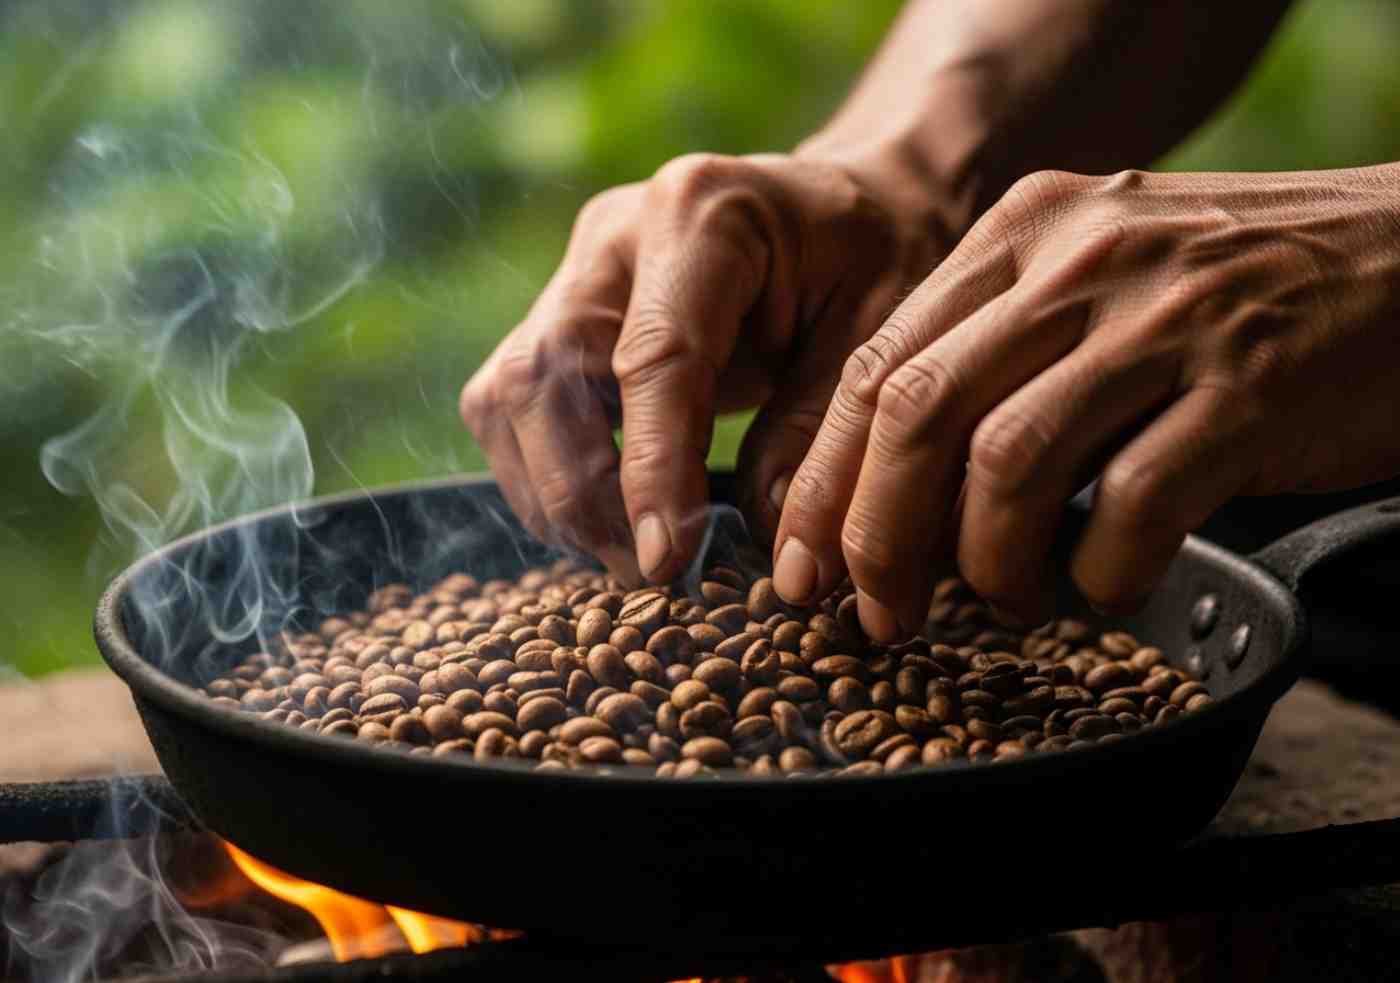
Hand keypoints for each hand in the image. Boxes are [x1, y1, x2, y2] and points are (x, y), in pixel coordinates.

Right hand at [460, 151, 947, 582]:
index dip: (649, 467)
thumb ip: (821, 432)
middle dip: (580, 491)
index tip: (663, 562)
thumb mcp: (881, 335)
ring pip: (507, 392)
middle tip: (643, 573)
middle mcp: (615, 234)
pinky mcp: (561, 313)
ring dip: (550, 490)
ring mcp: (577, 272)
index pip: (653, 356)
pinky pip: (513, 404)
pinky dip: (544, 473)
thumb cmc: (876, 261)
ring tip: (624, 557)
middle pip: (544, 372)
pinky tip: (604, 519)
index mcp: (703, 213)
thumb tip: (767, 546)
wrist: (847, 209)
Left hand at [774, 166, 1399, 636]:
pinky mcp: (1249, 386)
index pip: (878, 363)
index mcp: (1023, 233)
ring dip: (984, 562)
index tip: (802, 568)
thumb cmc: (1235, 294)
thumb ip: (998, 353)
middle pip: (917, 411)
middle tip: (880, 614)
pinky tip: (1102, 587)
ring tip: (1002, 602)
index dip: (826, 480)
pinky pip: (1132, 504)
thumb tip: (892, 490)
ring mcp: (1166, 318)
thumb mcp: (1097, 278)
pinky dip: (1099, 572)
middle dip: (877, 535)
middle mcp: (1080, 261)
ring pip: (1007, 461)